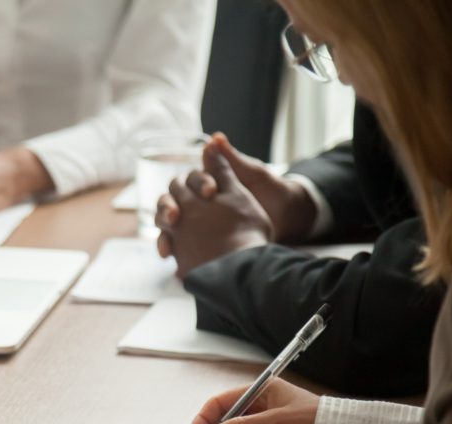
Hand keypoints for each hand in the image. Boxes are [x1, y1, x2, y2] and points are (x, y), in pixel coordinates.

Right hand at [155, 133, 316, 259]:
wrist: (288, 221)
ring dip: (163, 231)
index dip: (195, 184)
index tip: (210, 192)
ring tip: (166, 244)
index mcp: (208, 183)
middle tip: (175, 218)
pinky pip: (176, 245)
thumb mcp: (254, 175)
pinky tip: (169, 257)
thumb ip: (232, 160)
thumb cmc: (272, 192)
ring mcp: (194, 223)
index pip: (189, 179)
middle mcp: (197, 201)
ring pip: (167, 224)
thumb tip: (214, 138)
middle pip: (170, 201)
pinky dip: (169, 249)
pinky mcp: (195, 243)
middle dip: (167, 209)